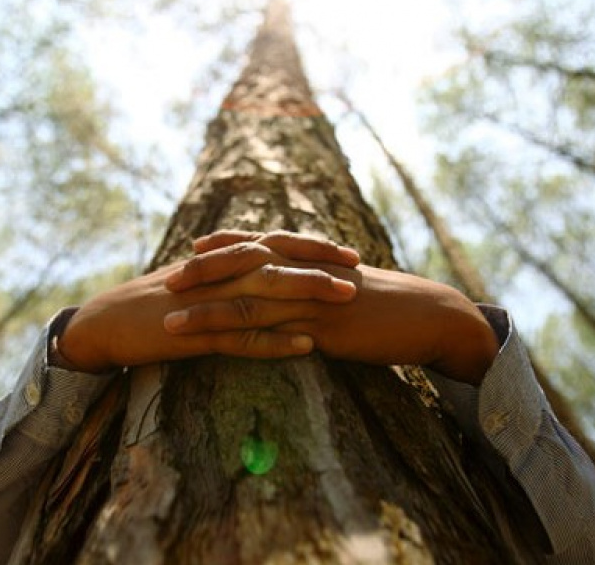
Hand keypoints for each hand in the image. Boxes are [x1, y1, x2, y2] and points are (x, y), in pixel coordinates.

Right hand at [58, 231, 360, 371]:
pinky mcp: (197, 333)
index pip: (273, 245)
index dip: (311, 247)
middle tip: (359, 267)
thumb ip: (226, 276)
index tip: (348, 252)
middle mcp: (218, 274)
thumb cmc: (151, 305)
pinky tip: (306, 346)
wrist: (105, 323)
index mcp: (219, 262)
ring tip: (347, 298)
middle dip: (320, 262)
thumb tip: (259, 272)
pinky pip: (241, 337)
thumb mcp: (194, 284)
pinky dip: (275, 341)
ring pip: (266, 292)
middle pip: (277, 261)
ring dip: (309, 294)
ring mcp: (209, 302)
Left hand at [166, 231, 498, 384]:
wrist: (429, 315)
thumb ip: (321, 282)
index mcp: (311, 259)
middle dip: (203, 273)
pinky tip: (215, 349)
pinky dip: (239, 341)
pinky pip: (271, 335)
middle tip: (166, 279)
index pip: (260, 245)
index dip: (225, 246)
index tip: (193, 248)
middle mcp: (305, 272)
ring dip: (206, 311)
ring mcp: (310, 299)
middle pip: (243, 268)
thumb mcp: (350, 284)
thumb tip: (301, 286)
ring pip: (248, 302)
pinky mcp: (321, 328)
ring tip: (170, 320)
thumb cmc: (392, 303)